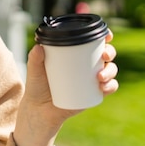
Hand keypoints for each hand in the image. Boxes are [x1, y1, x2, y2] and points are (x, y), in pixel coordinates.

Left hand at [14, 30, 118, 145]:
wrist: (40, 109)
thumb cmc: (37, 86)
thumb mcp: (34, 71)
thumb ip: (34, 59)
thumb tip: (39, 47)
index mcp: (74, 54)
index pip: (92, 42)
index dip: (103, 36)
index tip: (106, 36)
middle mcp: (86, 65)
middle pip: (105, 54)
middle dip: (110, 51)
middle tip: (104, 55)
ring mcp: (91, 79)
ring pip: (110, 70)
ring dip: (111, 70)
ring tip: (100, 77)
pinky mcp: (93, 93)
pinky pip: (109, 87)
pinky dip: (111, 86)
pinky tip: (104, 87)